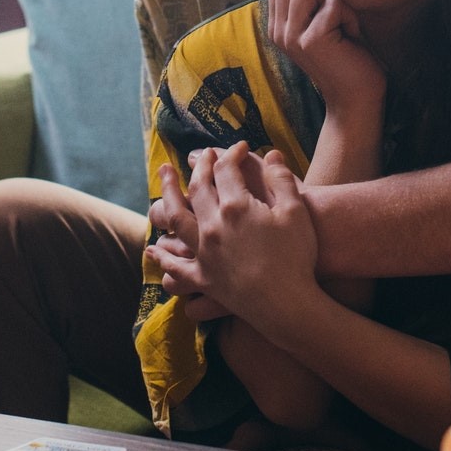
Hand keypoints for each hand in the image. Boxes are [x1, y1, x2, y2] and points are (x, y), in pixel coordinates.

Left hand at [146, 144, 318, 328]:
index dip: (233, 153)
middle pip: (197, 187)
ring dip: (168, 195)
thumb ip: (281, 178)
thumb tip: (272, 153)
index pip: (226, 169)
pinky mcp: (203, 278)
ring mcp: (204, 252)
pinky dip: (162, 257)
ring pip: (176, 218)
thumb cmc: (297, 256)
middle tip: (199, 155)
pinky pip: (176, 267)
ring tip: (163, 179)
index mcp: (236, 206)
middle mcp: (213, 225)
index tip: (241, 147)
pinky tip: (153, 249)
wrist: (288, 303)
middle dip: (198, 166)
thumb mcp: (296, 211)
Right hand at [267, 0, 383, 112]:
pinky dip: (349, 17)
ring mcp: (291, 36)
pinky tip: (350, 39)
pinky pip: (334, 4)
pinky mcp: (311, 41)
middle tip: (333, 16)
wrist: (356, 97)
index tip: (324, 9)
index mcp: (277, 25)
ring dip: (335, 1)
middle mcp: (278, 31)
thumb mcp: (319, 21)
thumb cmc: (346, 55)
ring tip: (341, 26)